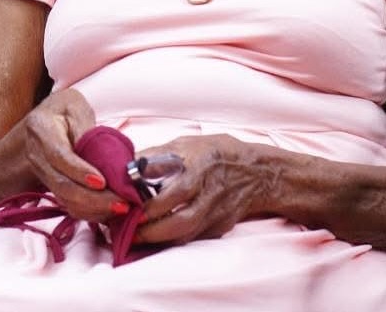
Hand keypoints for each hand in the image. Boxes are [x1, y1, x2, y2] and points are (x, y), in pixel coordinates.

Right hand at [23, 90, 129, 221]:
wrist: (46, 117)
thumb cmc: (65, 108)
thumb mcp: (75, 107)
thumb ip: (85, 129)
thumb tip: (100, 157)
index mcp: (42, 129)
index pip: (59, 156)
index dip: (79, 171)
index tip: (102, 182)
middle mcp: (37, 155)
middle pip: (61, 184)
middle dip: (92, 199)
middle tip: (120, 202)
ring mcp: (41, 173)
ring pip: (65, 198)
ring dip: (93, 208)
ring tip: (120, 207)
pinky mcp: (50, 184)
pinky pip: (67, 203)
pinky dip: (88, 210)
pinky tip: (108, 209)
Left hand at [132, 134, 264, 245]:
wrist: (258, 173)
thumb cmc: (218, 152)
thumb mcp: (188, 143)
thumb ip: (158, 155)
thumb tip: (128, 163)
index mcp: (201, 169)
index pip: (177, 192)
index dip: (153, 204)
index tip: (132, 209)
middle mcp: (209, 196)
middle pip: (181, 222)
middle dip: (152, 231)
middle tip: (129, 232)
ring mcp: (215, 216)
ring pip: (186, 236)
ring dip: (159, 240)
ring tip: (136, 238)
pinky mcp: (218, 228)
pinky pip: (193, 238)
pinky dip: (173, 241)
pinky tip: (157, 238)